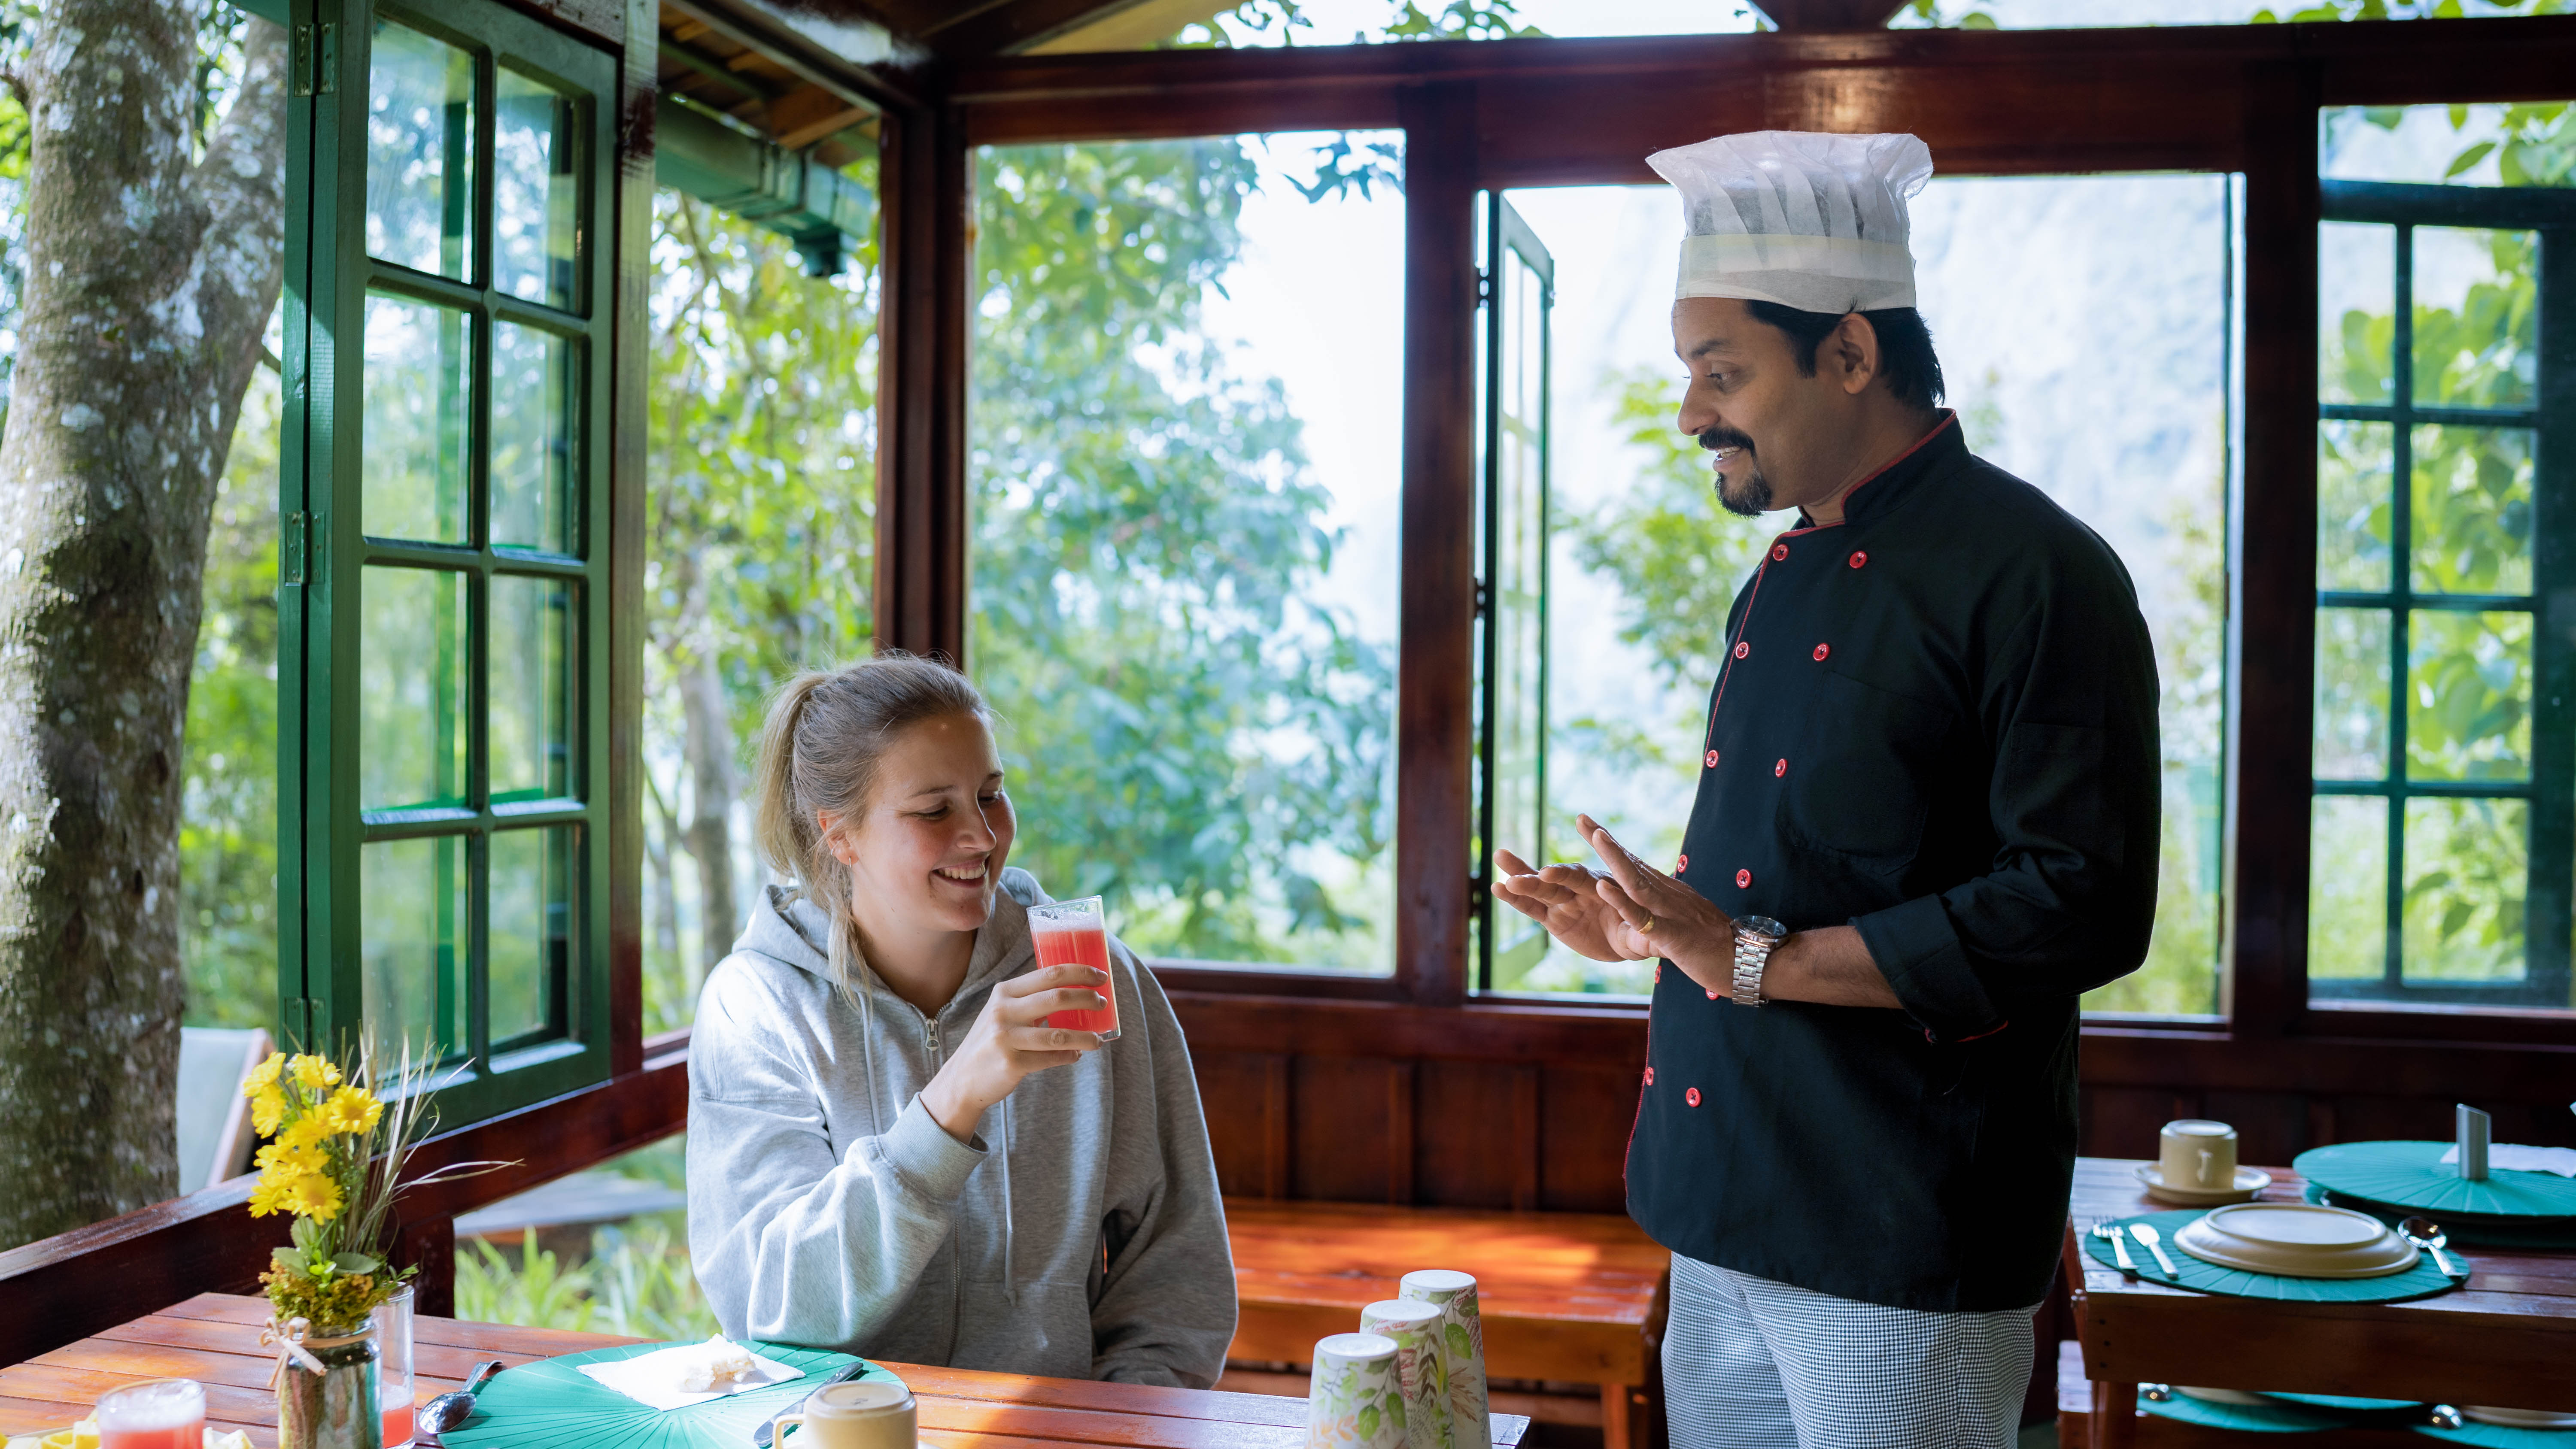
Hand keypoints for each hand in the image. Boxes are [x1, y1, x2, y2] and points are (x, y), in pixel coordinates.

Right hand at [919, 963, 1108, 1140]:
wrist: (962, 1078)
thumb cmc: (991, 1041)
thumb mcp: (1003, 1011)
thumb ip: (1030, 999)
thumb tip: (1076, 993)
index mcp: (1005, 992)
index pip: (1050, 974)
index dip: (1080, 973)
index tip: (1101, 977)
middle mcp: (1004, 1011)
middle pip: (1058, 998)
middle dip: (1088, 999)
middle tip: (1103, 1005)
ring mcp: (1006, 1038)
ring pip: (1059, 1034)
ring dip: (1085, 1037)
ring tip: (1098, 1040)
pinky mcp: (1012, 1063)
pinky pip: (1052, 1058)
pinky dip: (1069, 1057)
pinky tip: (1076, 1055)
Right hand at [1492, 849, 1642, 962]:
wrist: (1628, 937)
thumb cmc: (1640, 930)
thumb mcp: (1644, 935)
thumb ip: (1642, 932)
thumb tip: (1650, 935)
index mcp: (1603, 886)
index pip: (1583, 879)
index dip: (1566, 876)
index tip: (1550, 873)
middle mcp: (1580, 890)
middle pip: (1557, 882)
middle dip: (1536, 877)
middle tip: (1516, 873)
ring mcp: (1564, 903)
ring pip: (1539, 889)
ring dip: (1520, 879)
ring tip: (1498, 865)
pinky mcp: (1553, 919)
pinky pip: (1532, 909)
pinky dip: (1515, 900)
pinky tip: (1496, 887)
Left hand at [1571, 814, 1738, 994]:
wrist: (1749, 962)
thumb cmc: (1715, 944)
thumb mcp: (1685, 918)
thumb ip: (1667, 904)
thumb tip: (1652, 892)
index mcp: (1668, 893)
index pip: (1635, 863)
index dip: (1612, 845)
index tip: (1589, 824)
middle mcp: (1668, 895)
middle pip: (1632, 864)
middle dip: (1606, 842)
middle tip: (1582, 818)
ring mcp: (1672, 913)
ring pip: (1637, 882)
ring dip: (1616, 859)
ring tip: (1597, 837)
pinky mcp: (1675, 935)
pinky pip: (1645, 918)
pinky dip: (1623, 903)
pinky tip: (1604, 889)